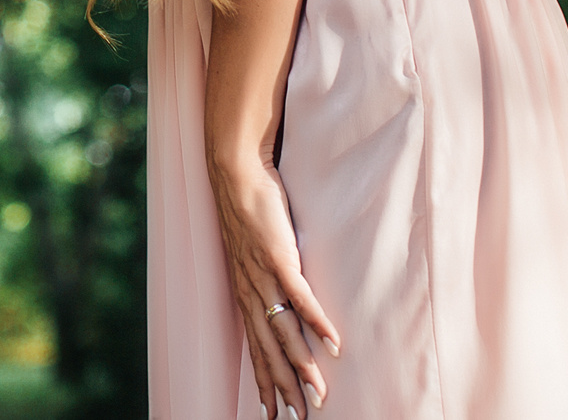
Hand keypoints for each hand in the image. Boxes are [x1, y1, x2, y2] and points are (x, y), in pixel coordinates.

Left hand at [212, 151, 340, 416]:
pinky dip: (316, 321)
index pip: (257, 347)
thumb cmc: (249, 209)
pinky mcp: (278, 256)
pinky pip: (300, 296)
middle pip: (270, 349)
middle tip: (299, 416)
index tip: (273, 411)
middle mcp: (251, 291)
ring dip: (302, 365)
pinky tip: (332, 344)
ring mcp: (263, 275)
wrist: (236, 172)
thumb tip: (283, 295)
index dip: (266, 380)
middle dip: (284, 386)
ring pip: (284, 331)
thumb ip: (267, 276)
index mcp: (245, 293)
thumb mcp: (254, 251)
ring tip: (318, 394)